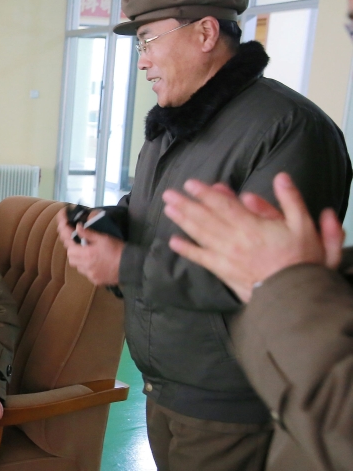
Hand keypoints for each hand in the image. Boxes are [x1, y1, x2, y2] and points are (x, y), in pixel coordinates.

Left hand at [56, 209, 122, 285]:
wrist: (130, 266)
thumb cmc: (117, 250)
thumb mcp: (103, 238)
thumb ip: (88, 233)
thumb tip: (77, 227)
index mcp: (86, 254)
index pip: (69, 246)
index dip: (67, 237)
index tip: (67, 229)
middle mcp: (85, 266)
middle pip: (71, 257)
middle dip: (73, 249)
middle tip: (79, 243)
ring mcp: (90, 274)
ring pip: (78, 266)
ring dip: (79, 259)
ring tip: (87, 253)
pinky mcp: (95, 280)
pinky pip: (86, 273)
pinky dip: (87, 267)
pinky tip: (94, 262)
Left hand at [162, 173, 343, 302]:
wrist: (296, 293)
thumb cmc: (302, 258)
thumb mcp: (304, 225)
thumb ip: (290, 199)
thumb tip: (280, 177)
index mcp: (252, 226)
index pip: (223, 206)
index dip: (206, 194)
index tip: (190, 184)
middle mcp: (234, 239)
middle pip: (205, 218)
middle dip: (186, 204)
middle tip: (168, 193)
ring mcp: (227, 256)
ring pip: (201, 235)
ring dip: (183, 221)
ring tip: (168, 209)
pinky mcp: (225, 271)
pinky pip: (202, 259)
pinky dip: (187, 250)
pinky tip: (174, 242)